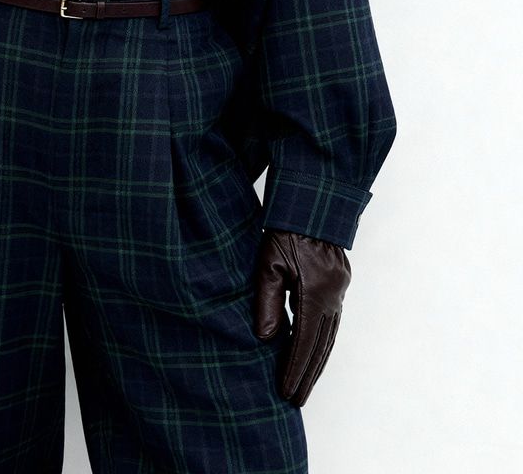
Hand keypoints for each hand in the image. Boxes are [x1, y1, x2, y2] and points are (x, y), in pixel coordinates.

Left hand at [253, 228, 350, 405]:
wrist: (311, 205)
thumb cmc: (284, 230)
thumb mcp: (268, 263)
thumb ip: (268, 301)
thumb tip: (267, 339)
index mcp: (316, 293)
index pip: (305, 342)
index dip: (295, 369)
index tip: (286, 393)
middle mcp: (332, 296)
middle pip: (321, 345)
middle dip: (308, 375)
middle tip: (296, 401)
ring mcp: (338, 291)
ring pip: (329, 336)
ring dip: (316, 362)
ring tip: (303, 385)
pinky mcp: (338, 285)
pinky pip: (330, 322)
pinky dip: (320, 342)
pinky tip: (310, 353)